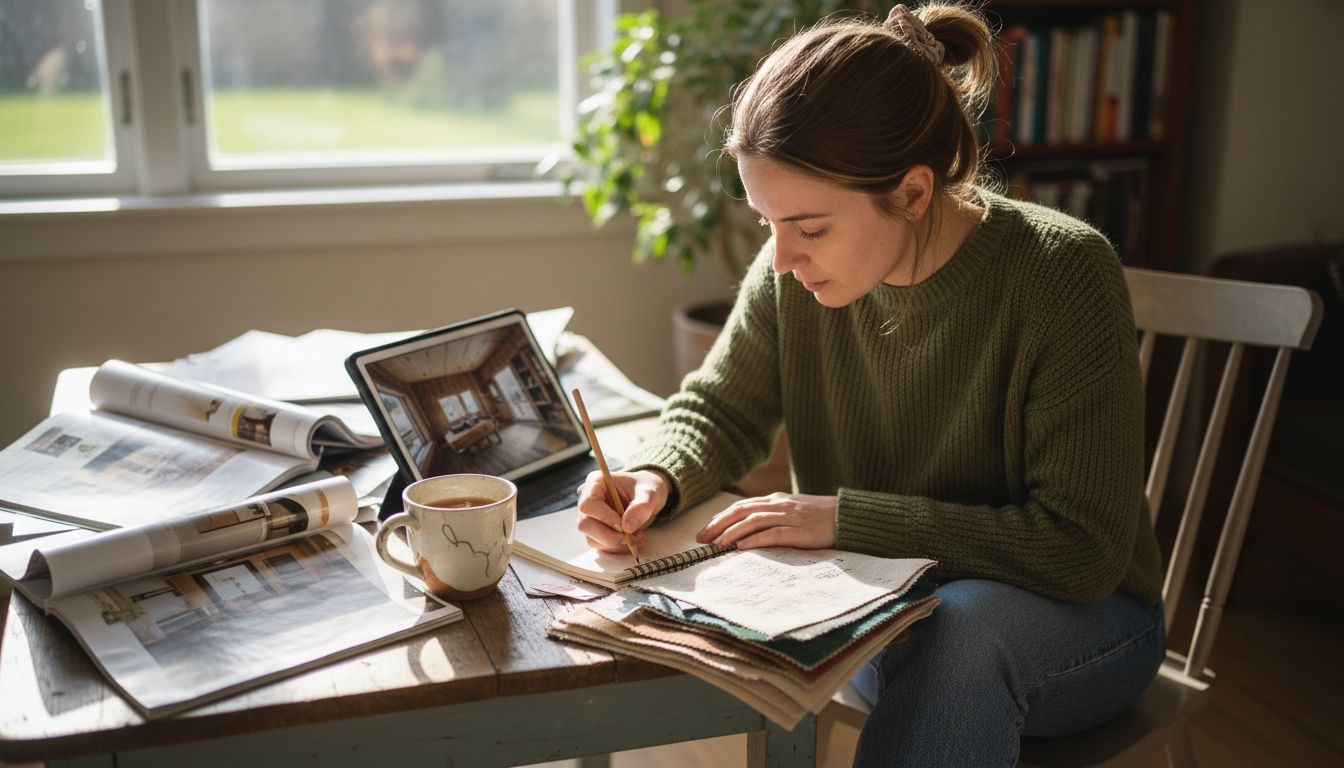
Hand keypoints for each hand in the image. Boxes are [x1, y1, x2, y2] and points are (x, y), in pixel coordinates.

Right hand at [575, 469, 670, 553]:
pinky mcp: (596, 531)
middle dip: (610, 535)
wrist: (648, 497)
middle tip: (633, 535)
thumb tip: (627, 527)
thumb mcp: (650, 493)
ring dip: (617, 543)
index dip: (604, 517)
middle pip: (585, 525)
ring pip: (592, 539)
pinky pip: (601, 546)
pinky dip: (619, 547)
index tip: (624, 525)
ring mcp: (590, 517)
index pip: (588, 504)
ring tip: (638, 536)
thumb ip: (641, 507)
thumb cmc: (646, 488)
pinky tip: (634, 539)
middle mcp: (587, 500)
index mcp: (596, 483)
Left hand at [695, 492, 837, 549]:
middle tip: (701, 539)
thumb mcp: (794, 511)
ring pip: (753, 522)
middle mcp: (780, 505)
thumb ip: (774, 515)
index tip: (705, 530)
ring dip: (732, 533)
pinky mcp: (801, 532)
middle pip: (742, 511)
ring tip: (716, 544)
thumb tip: (749, 530)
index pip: (741, 506)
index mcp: (776, 500)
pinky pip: (773, 534)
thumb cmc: (821, 517)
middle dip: (718, 524)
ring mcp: (790, 517)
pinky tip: (741, 547)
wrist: (849, 517)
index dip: (720, 518)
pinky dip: (755, 540)